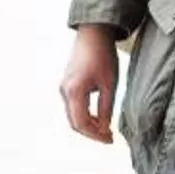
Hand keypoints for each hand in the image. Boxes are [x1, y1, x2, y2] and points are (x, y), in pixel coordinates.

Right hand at [58, 24, 121, 143]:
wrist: (93, 33)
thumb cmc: (102, 55)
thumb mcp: (109, 83)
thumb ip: (106, 108)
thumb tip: (105, 129)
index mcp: (74, 91)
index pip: (82, 123)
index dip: (96, 135)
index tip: (110, 139)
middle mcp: (65, 91)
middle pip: (75, 123)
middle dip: (92, 133)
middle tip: (109, 137)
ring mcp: (64, 88)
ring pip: (73, 116)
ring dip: (89, 125)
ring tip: (106, 128)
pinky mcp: (67, 85)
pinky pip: (73, 107)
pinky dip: (85, 115)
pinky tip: (99, 117)